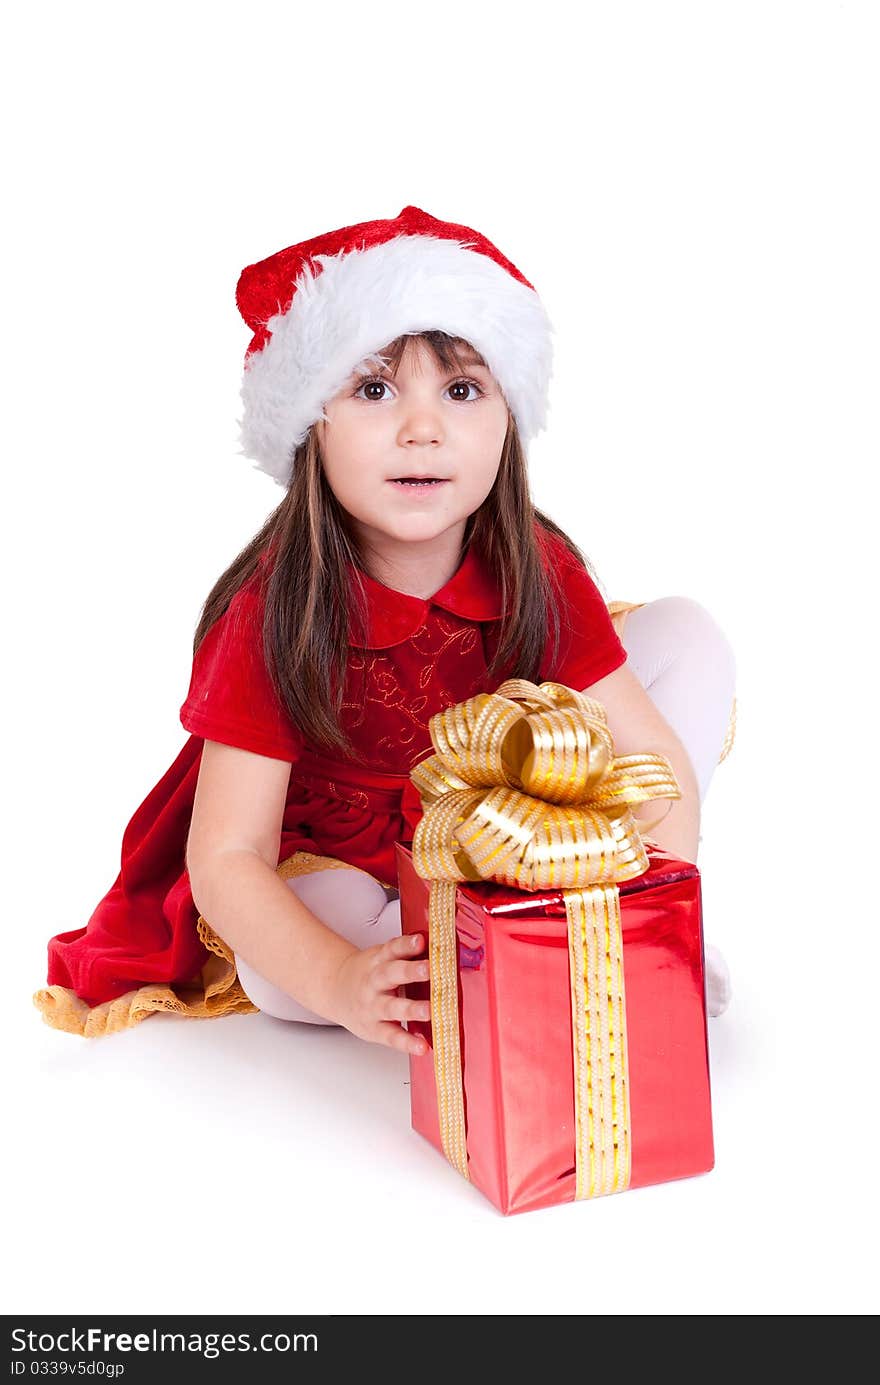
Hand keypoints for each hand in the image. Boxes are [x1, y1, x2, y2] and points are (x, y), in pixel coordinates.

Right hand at [330, 932, 431, 1056]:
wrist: (335, 990)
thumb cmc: (369, 974)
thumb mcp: (382, 958)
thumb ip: (406, 954)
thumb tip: (441, 948)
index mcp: (378, 960)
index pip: (393, 948)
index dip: (407, 944)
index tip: (421, 941)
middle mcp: (374, 982)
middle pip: (391, 974)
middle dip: (410, 971)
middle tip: (430, 969)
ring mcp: (372, 1006)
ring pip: (391, 1007)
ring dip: (411, 1009)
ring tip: (430, 1011)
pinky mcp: (373, 1028)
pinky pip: (391, 1036)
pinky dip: (407, 1042)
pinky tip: (422, 1046)